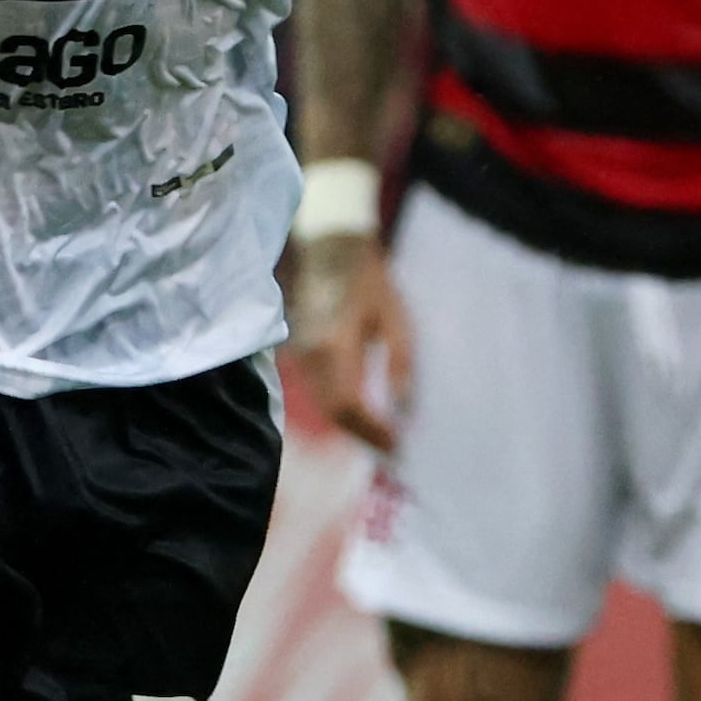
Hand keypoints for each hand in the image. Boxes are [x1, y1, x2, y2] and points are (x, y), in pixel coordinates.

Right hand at [288, 233, 414, 450]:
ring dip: (351, 426)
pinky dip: (339, 410)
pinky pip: (317, 393)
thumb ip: (401, 364)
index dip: (373, 431)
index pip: (350, 404)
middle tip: (393, 449)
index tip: (398, 446)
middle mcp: (312, 357)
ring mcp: (299, 357)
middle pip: (333, 413)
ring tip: (381, 436)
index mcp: (337, 345)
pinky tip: (360, 415)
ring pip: (323, 407)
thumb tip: (404, 410)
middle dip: (363, 435)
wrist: (329, 250)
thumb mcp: (395, 319)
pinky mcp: (297, 355)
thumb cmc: (369, 281)